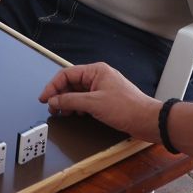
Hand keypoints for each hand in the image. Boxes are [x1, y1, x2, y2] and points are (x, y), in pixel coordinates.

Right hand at [41, 61, 163, 140]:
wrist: (148, 121)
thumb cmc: (126, 108)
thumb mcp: (94, 104)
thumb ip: (70, 100)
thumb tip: (53, 100)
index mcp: (96, 71)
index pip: (66, 74)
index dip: (53, 86)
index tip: (44, 98)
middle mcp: (98, 77)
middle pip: (71, 83)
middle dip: (60, 95)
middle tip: (52, 108)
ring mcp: (102, 89)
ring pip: (78, 93)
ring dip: (68, 102)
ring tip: (63, 113)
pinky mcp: (106, 100)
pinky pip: (86, 100)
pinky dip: (78, 107)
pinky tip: (76, 115)